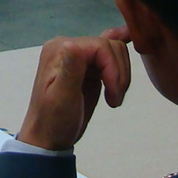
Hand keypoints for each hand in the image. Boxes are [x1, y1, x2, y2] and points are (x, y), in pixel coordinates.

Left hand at [17, 29, 132, 151]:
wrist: (48, 139)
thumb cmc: (53, 122)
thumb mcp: (62, 98)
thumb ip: (70, 70)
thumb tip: (72, 42)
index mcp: (59, 50)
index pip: (100, 46)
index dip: (113, 69)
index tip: (114, 94)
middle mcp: (68, 46)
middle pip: (110, 46)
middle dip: (118, 74)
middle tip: (115, 100)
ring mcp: (78, 55)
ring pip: (114, 52)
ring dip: (120, 76)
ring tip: (113, 99)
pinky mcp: (87, 66)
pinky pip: (107, 51)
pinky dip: (118, 50)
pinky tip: (129, 38)